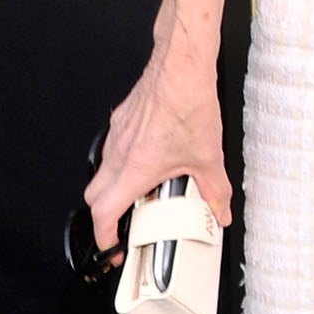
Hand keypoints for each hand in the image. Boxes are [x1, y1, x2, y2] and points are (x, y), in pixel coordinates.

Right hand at [85, 43, 230, 253]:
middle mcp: (119, 153)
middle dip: (105, 215)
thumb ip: (215, 191)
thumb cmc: (188, 102)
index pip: (103, 213)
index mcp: (134, 169)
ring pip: (102, 170)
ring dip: (115, 186)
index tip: (111, 247)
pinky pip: (113, 148)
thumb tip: (220, 210)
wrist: (181, 66)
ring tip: (142, 191)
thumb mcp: (208, 157)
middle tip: (124, 224)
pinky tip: (149, 157)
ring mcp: (117, 135)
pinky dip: (123, 161)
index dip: (104, 237)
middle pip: (93, 196)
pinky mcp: (121, 119)